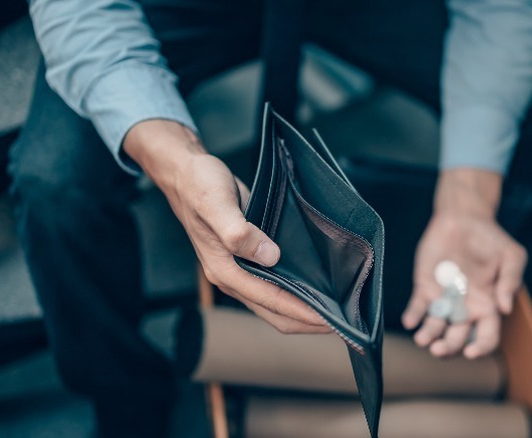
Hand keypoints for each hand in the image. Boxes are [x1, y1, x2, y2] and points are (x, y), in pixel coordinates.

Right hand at [124, 120, 329, 333]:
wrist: (186, 174)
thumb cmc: (199, 186)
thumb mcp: (216, 204)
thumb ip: (239, 232)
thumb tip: (270, 256)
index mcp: (225, 270)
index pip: (271, 302)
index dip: (303, 313)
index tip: (332, 320)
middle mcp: (233, 276)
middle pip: (276, 313)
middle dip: (308, 322)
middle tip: (345, 322)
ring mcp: (241, 269)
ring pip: (277, 303)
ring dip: (305, 309)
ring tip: (337, 310)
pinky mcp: (249, 258)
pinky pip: (276, 285)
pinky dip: (297, 292)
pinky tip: (318, 287)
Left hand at [401, 169, 526, 358]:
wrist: (464, 219)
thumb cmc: (491, 239)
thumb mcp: (511, 256)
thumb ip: (510, 280)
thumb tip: (505, 308)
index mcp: (488, 306)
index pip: (487, 336)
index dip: (481, 347)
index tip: (471, 352)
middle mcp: (465, 308)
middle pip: (457, 338)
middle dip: (448, 347)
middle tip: (438, 349)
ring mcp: (444, 300)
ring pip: (435, 327)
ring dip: (428, 336)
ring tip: (422, 340)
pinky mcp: (425, 288)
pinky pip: (418, 307)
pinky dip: (413, 315)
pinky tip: (410, 321)